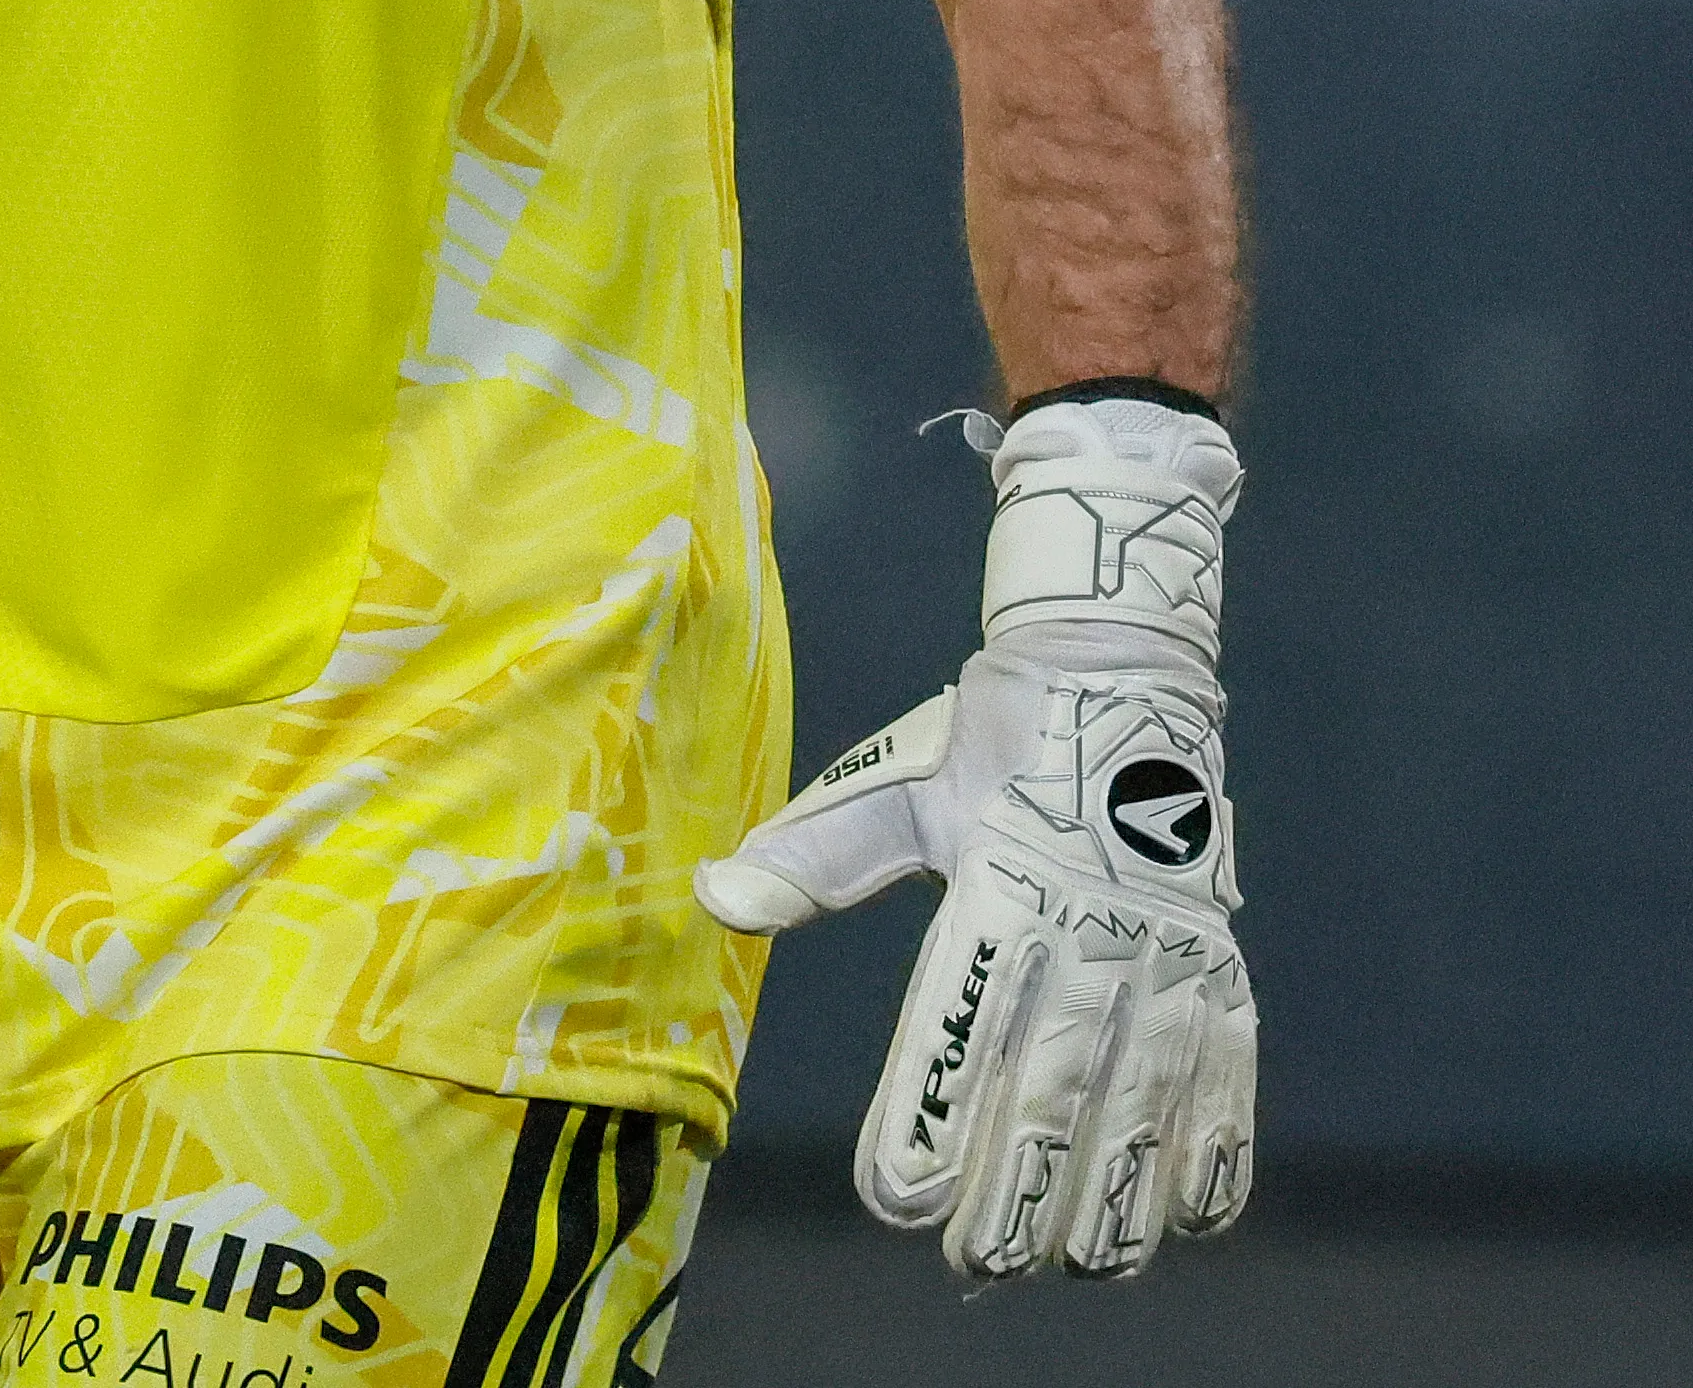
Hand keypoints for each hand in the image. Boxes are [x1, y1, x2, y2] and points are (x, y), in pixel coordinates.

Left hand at [699, 398, 1251, 1281]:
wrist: (1121, 679)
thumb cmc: (987, 742)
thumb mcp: (892, 784)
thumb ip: (813, 856)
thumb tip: (717, 898)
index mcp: (1002, 889)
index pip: (959, 1022)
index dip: (929, 1111)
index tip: (895, 1193)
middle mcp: (1092, 933)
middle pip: (1053, 1083)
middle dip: (1016, 1183)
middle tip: (975, 1263)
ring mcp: (1167, 957)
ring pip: (1144, 1099)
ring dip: (1112, 1190)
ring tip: (1075, 1266)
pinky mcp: (1219, 971)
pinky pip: (1228, 1077)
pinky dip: (1213, 1151)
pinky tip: (1185, 1222)